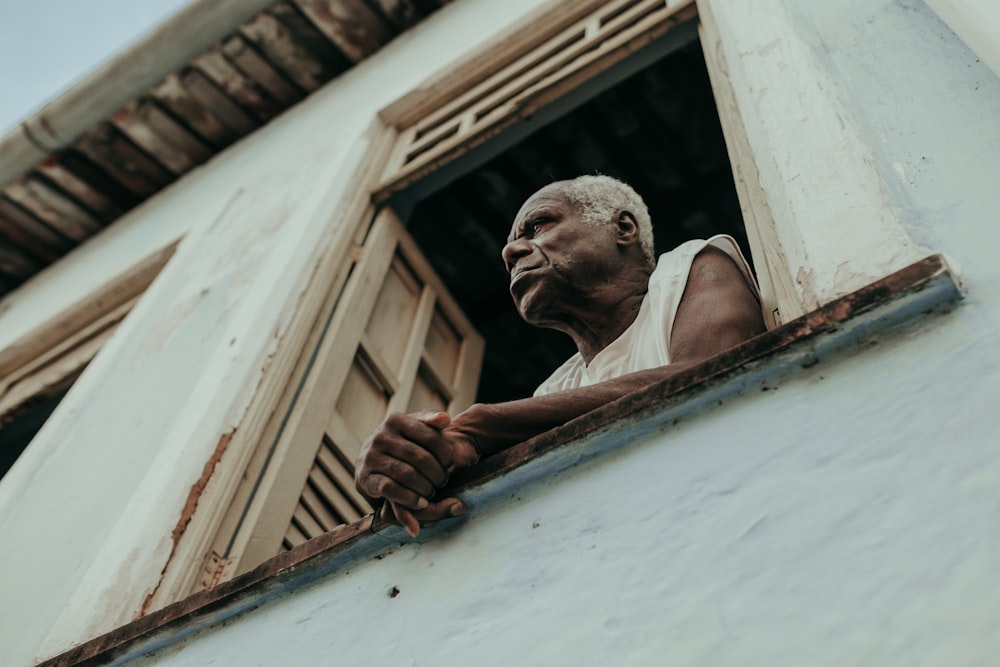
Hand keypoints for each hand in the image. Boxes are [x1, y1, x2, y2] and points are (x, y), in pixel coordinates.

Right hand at [355, 410, 476, 536]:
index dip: (445, 454)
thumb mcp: (416, 425)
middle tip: (443, 482)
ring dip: (425, 488)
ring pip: (406, 474)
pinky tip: (421, 503)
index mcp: (396, 420)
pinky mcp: (365, 478)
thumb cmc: (402, 440)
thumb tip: (445, 419)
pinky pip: (390, 489)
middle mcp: (380, 436)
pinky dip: (409, 498)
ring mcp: (371, 457)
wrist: (371, 458)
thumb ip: (431, 420)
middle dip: (437, 473)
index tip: (451, 466)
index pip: (431, 437)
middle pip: (420, 458)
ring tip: (433, 492)